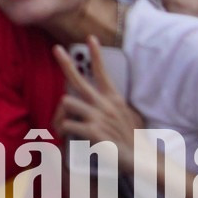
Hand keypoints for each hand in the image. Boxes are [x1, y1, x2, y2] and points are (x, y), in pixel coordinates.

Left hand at [51, 39, 144, 171]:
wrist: (142, 160)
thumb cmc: (132, 139)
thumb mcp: (127, 116)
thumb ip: (112, 106)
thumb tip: (103, 100)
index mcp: (114, 100)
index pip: (103, 73)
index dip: (96, 55)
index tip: (90, 38)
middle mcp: (105, 105)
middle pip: (79, 80)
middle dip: (66, 63)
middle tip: (56, 49)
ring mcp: (99, 117)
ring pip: (66, 102)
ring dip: (60, 113)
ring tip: (61, 125)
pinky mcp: (93, 131)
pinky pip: (67, 124)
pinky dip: (63, 131)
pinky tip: (68, 137)